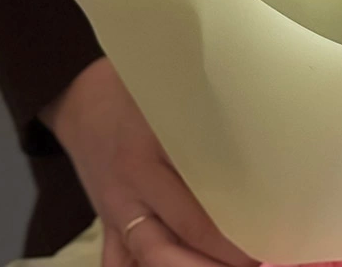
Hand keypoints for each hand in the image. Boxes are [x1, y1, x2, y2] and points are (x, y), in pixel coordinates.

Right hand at [42, 57, 257, 266]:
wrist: (81, 96)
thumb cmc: (137, 91)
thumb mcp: (172, 104)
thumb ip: (206, 133)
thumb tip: (256, 155)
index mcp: (145, 166)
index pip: (191, 221)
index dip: (225, 245)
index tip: (260, 254)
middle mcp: (126, 199)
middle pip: (162, 253)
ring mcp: (112, 216)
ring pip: (139, 262)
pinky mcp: (105, 223)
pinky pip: (114, 262)